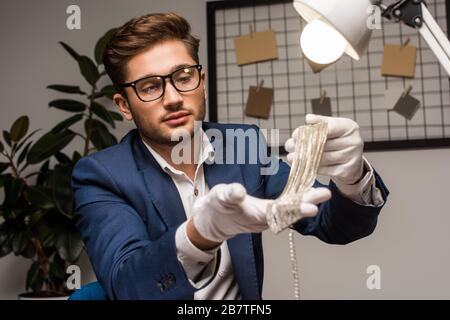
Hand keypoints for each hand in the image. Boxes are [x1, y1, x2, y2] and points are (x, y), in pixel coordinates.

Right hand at [191, 183, 331, 243]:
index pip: (279, 213)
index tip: (312, 207)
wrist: (212, 219)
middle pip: (290, 212)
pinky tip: (308, 192)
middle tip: (326, 194)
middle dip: (308, 203)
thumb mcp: (217, 198)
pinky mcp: (268, 212)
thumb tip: (239, 191)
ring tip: (323, 192)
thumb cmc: (214, 208)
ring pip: (290, 210)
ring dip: (306, 201)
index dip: (295, 209)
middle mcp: (265, 219)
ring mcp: (268, 216)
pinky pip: (286, 207)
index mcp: (255, 216)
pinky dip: (297, 200)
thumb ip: (228, 195)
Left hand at [285, 114, 364, 185]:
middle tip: (289, 146)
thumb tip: (308, 118)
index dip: (309, 131)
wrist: (351, 160)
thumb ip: (320, 122)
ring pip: (323, 158)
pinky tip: (302, 165)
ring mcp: (352, 157)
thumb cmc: (338, 140)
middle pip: (323, 144)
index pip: (328, 128)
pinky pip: (326, 170)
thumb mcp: (332, 127)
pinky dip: (312, 168)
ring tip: (291, 157)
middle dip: (303, 145)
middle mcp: (354, 141)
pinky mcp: (347, 170)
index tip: (295, 134)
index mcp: (349, 127)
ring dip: (304, 158)